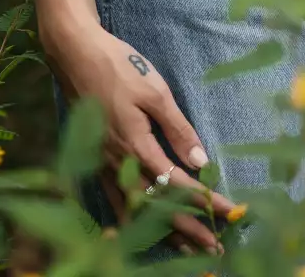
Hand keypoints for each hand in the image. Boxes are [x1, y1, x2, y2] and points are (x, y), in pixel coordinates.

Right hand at [43, 20, 236, 255]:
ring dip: (162, 231)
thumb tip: (201, 162)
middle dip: (188, 229)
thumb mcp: (155, 91)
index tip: (229, 212)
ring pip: (136, 209)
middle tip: (214, 248)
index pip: (178, 184)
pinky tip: (139, 230)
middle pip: (157, 207)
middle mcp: (120, 163)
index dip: (205, 200)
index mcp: (138, 146)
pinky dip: (131, 219)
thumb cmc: (119, 67)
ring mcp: (105, 164)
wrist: (75, 55)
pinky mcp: (96, 158)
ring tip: (186, 249)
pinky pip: (115, 199)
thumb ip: (177, 129)